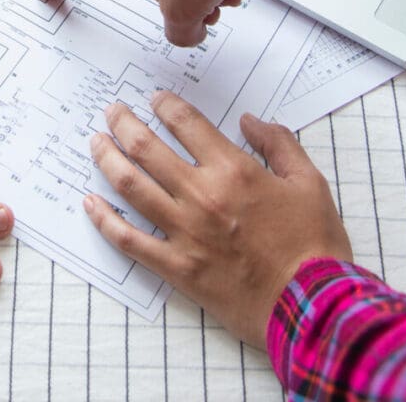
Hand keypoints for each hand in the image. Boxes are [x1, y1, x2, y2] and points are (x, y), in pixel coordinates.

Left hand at [82, 93, 349, 348]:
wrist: (311, 306)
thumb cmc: (315, 246)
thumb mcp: (310, 183)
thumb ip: (279, 144)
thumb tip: (251, 121)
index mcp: (234, 170)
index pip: (187, 124)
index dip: (166, 106)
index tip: (155, 100)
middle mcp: (201, 196)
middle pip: (147, 148)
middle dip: (123, 124)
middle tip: (112, 112)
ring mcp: (185, 233)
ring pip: (131, 187)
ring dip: (107, 160)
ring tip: (96, 144)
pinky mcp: (177, 268)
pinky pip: (130, 240)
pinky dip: (105, 220)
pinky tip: (90, 204)